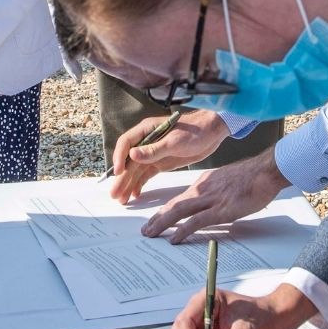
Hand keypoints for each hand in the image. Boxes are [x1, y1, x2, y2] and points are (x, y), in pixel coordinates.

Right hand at [108, 110, 230, 201]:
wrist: (213, 132)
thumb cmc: (195, 131)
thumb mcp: (174, 141)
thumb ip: (153, 150)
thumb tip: (132, 155)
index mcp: (147, 130)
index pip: (126, 143)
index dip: (120, 158)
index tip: (119, 173)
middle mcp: (147, 141)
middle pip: (129, 161)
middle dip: (121, 178)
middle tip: (114, 194)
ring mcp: (153, 153)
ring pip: (136, 170)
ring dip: (128, 183)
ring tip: (121, 199)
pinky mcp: (161, 162)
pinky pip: (146, 174)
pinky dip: (140, 184)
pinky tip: (135, 194)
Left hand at [140, 150, 289, 242]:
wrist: (266, 171)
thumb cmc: (253, 177)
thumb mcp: (229, 180)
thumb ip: (217, 191)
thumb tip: (213, 203)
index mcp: (205, 182)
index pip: (181, 197)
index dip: (166, 209)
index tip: (156, 218)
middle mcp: (203, 189)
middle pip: (174, 204)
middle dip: (157, 218)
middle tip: (145, 229)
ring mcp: (211, 199)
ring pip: (179, 211)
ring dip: (162, 224)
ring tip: (150, 234)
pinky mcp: (221, 210)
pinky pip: (197, 221)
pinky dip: (182, 230)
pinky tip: (174, 238)